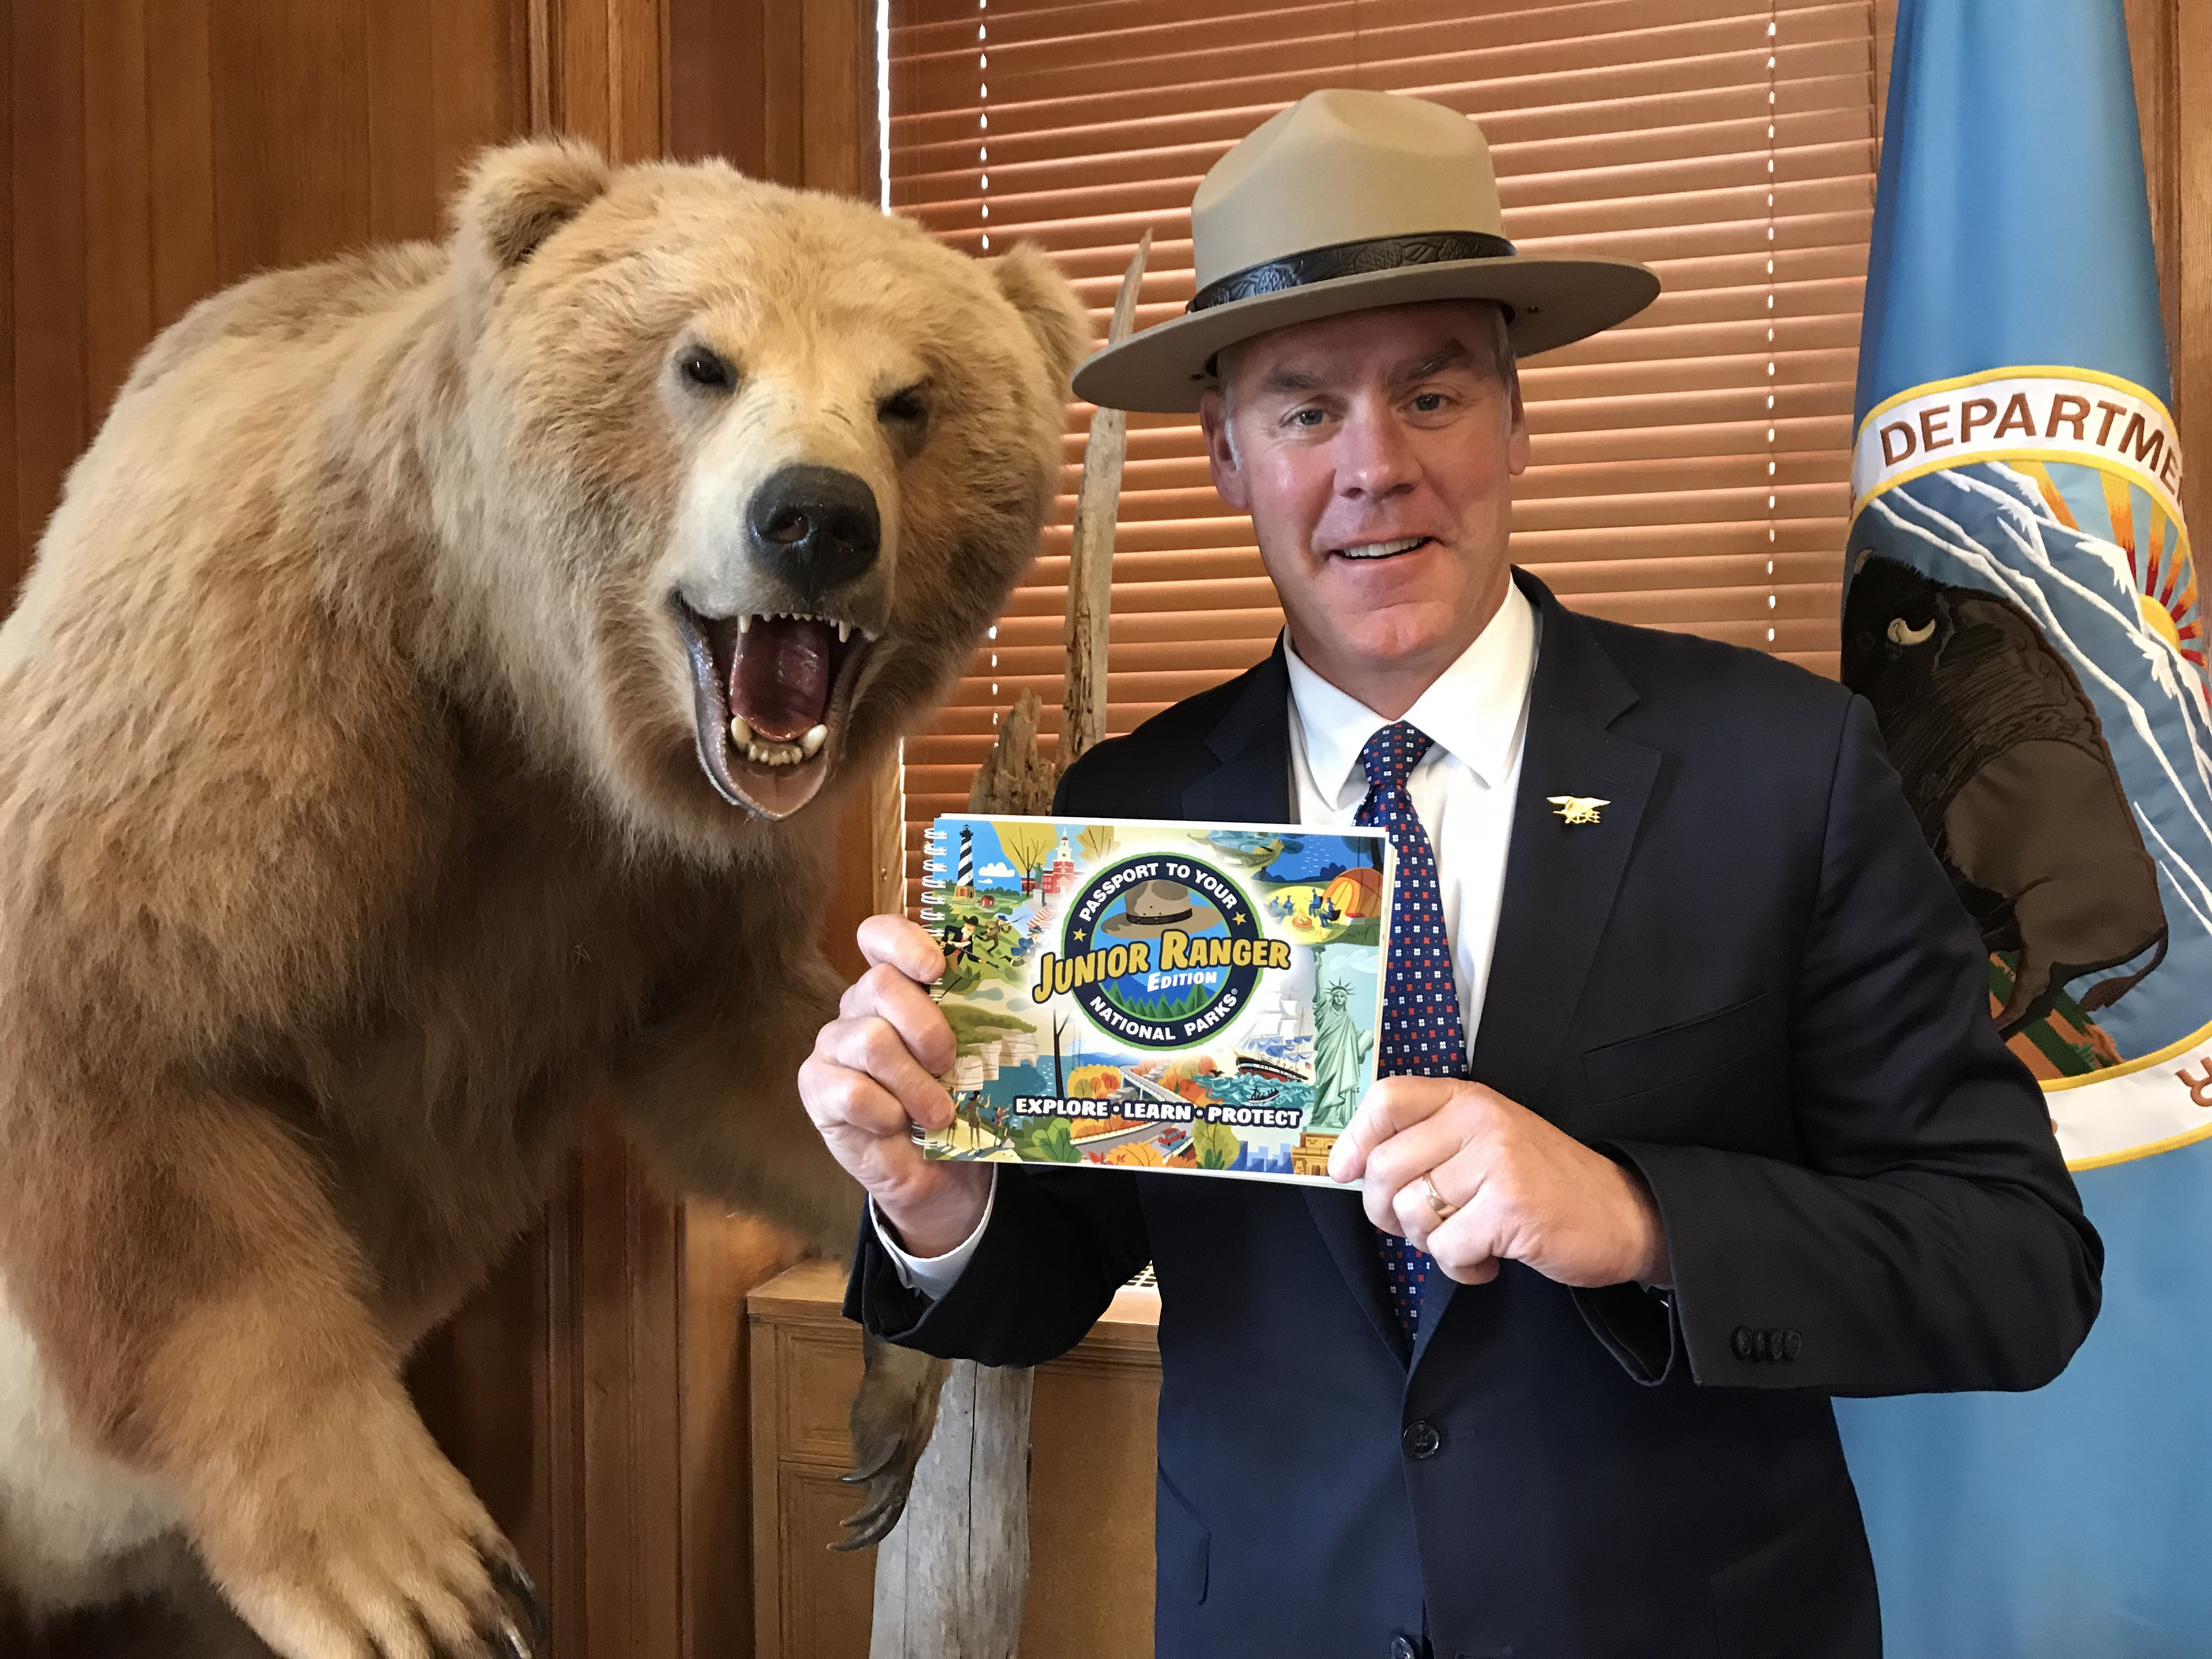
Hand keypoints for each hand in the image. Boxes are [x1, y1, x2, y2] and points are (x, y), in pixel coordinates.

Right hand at [798, 914, 991, 1256]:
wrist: (939, 1174)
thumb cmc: (956, 1103)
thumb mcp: (971, 1058)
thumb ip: (971, 1023)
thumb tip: (1007, 1002)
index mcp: (898, 987)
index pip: (879, 936)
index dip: (904, 943)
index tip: (938, 968)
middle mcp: (860, 1007)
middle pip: (881, 985)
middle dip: (926, 1027)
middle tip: (950, 1065)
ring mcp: (833, 1046)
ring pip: (871, 1041)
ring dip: (915, 1083)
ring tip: (938, 1113)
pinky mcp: (817, 1088)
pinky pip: (852, 1091)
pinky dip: (886, 1113)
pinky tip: (898, 1127)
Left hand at [1327, 1076, 1668, 1289]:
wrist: (1625, 1215)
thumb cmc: (1545, 1185)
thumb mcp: (1486, 1143)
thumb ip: (1430, 1143)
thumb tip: (1354, 1168)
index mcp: (1468, 1100)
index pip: (1387, 1100)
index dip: (1355, 1139)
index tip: (1345, 1172)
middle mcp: (1480, 1121)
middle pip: (1387, 1167)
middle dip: (1391, 1212)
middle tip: (1426, 1226)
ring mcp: (1497, 1162)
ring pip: (1413, 1212)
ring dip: (1431, 1244)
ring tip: (1468, 1239)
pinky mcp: (1510, 1207)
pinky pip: (1446, 1248)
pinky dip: (1461, 1267)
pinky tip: (1490, 1260)